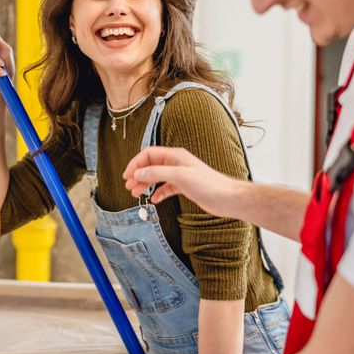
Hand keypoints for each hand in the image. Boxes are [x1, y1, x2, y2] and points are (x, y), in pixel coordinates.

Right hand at [122, 146, 237, 216]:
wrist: (227, 198)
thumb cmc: (208, 185)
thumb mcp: (180, 176)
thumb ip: (158, 173)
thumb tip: (138, 172)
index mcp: (175, 156)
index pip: (149, 154)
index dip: (136, 163)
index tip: (127, 176)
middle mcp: (177, 163)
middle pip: (151, 165)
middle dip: (138, 175)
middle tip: (128, 187)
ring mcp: (181, 175)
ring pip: (157, 177)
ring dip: (145, 184)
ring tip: (135, 194)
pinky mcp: (185, 187)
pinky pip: (166, 188)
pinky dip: (158, 193)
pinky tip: (154, 200)